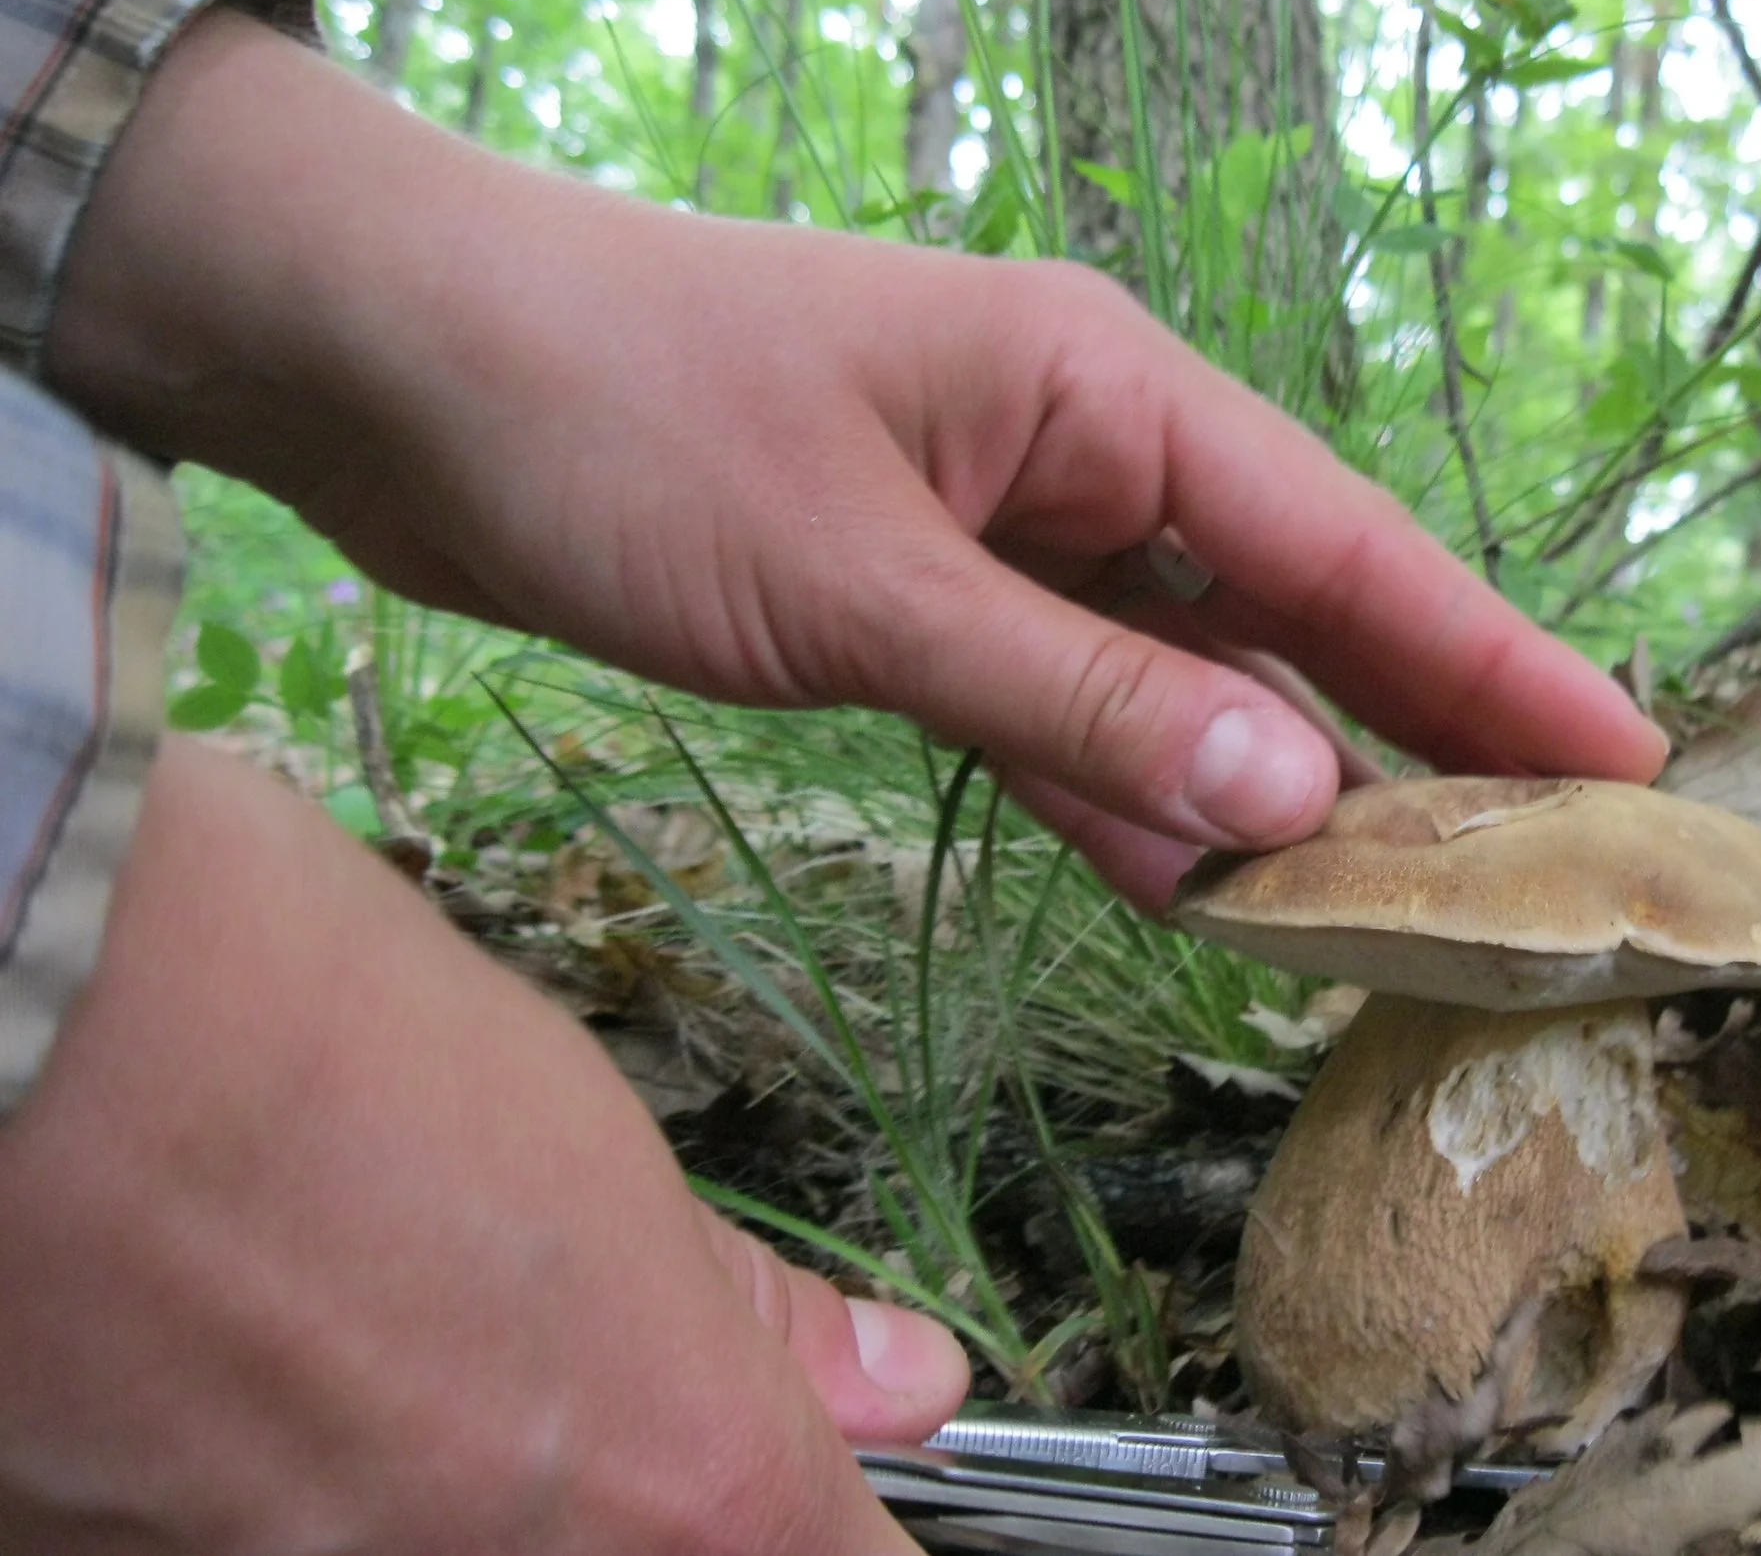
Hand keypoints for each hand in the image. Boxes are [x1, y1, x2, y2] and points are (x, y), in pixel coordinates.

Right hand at [0, 735, 969, 1551]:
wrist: (22, 1019)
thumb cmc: (326, 1040)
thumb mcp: (595, 1149)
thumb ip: (755, 1316)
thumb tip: (908, 1385)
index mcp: (679, 1490)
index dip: (833, 1520)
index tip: (812, 1478)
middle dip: (610, 1499)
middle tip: (521, 1368)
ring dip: (428, 1496)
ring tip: (354, 1339)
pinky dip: (277, 1502)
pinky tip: (235, 1371)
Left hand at [53, 14, 1665, 903]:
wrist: (392, 363)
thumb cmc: (619, 418)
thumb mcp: (858, 582)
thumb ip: (1080, 697)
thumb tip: (1296, 803)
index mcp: (1105, 392)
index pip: (1344, 546)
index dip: (1492, 664)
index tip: (1622, 762)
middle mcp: (1081, 453)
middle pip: (1290, 616)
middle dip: (1414, 740)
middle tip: (1549, 869)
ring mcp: (1002, 528)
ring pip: (1179, 679)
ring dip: (1265, 795)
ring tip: (1399, 916)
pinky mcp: (916, 595)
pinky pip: (1062, 709)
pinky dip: (1124, 796)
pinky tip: (1199, 892)